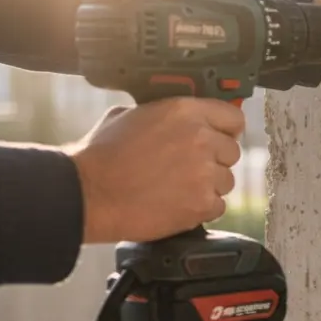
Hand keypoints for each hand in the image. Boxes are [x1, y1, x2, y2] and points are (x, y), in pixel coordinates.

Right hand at [67, 98, 244, 243]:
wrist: (87, 194)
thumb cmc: (100, 156)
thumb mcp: (127, 115)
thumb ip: (161, 114)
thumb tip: (175, 119)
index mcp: (185, 112)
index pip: (234, 118)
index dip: (226, 130)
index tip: (220, 137)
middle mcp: (201, 139)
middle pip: (232, 152)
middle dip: (215, 161)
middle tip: (189, 168)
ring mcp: (204, 173)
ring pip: (226, 181)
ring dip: (208, 186)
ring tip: (177, 188)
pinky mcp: (202, 203)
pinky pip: (218, 206)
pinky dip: (201, 209)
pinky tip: (176, 204)